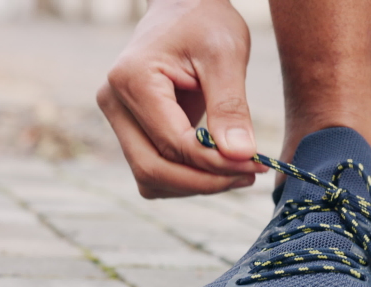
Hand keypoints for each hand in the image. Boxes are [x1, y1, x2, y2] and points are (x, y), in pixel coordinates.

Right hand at [97, 0, 267, 198]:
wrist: (186, 7)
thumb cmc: (206, 23)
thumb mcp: (226, 57)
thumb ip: (231, 107)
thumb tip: (240, 156)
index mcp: (132, 80)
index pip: (172, 143)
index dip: (215, 162)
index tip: (256, 165)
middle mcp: (114, 101)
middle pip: (152, 169)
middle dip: (205, 181)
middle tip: (251, 175)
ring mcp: (119, 117)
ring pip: (150, 178)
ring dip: (195, 185)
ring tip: (239, 171)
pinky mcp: (131, 129)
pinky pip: (154, 171)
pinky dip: (186, 178)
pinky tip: (218, 166)